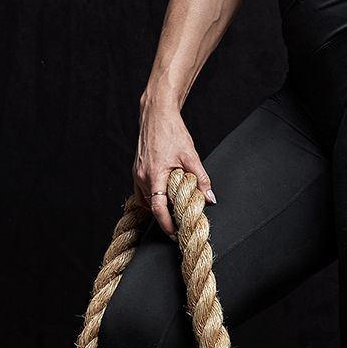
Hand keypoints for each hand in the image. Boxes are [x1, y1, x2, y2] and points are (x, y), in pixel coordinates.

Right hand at [135, 99, 216, 241]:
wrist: (156, 115)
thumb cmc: (172, 132)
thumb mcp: (191, 155)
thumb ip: (201, 179)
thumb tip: (210, 198)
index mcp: (154, 174)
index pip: (158, 208)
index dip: (166, 224)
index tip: (174, 232)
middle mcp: (141, 176)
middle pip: (152, 206)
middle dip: (165, 216)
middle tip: (180, 221)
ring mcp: (137, 174)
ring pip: (146, 200)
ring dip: (158, 207)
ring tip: (174, 208)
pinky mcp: (136, 170)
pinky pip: (142, 192)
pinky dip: (152, 198)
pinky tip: (164, 195)